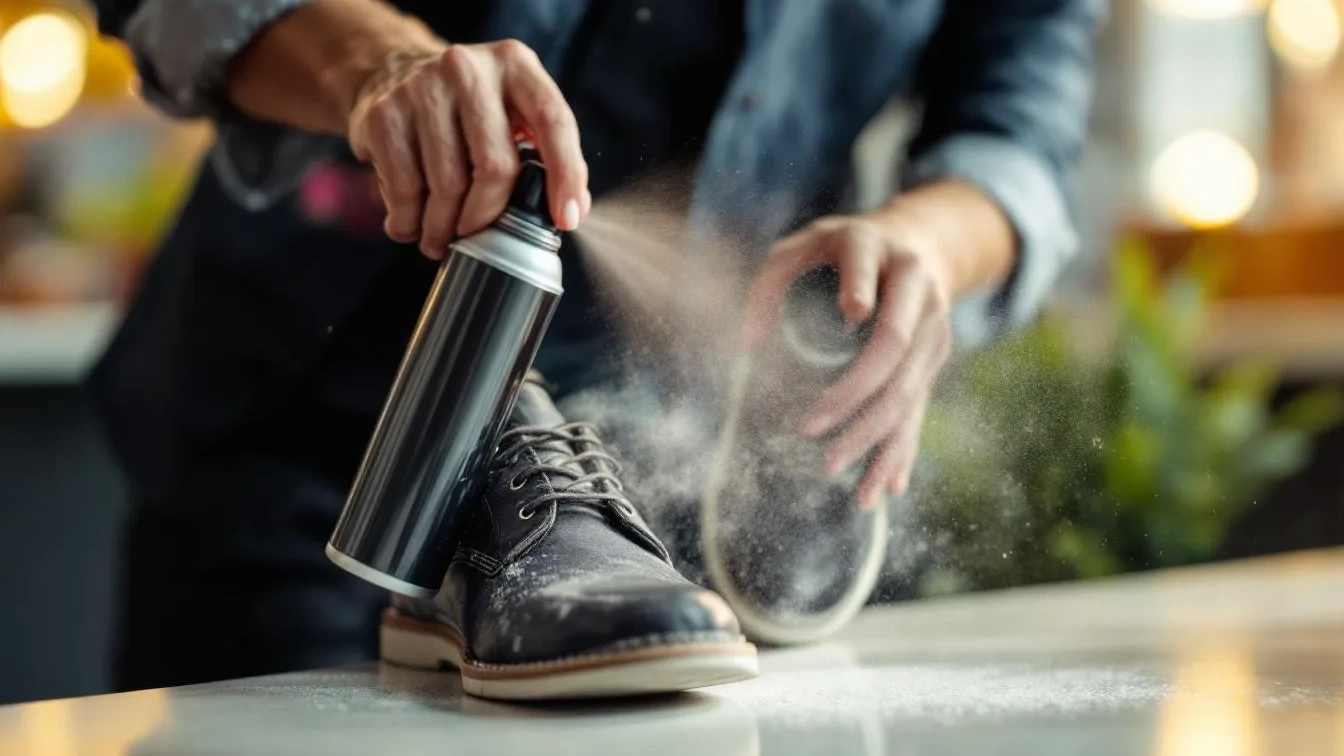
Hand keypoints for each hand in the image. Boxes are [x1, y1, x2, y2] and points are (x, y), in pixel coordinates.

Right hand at [346, 39, 589, 257]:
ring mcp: (422, 88)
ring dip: (445, 227)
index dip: (566, 176)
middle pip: (495, 165)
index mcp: (515, 65)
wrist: (391, 72)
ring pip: (447, 185)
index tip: (567, 220)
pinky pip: (404, 188)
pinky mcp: (384, 114)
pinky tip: (412, 223)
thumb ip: (544, 152)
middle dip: (488, 215)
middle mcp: (468, 69)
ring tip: (441, 237)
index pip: (553, 121)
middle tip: (477, 237)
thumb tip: (573, 211)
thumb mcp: (512, 110)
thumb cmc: (467, 108)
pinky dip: (410, 221)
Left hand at [741, 211, 954, 510]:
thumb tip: (746, 345)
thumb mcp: (802, 244)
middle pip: (891, 351)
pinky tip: (890, 487)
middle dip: (853, 395)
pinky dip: (904, 452)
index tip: (852, 311)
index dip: (861, 290)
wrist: (921, 245)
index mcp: (879, 253)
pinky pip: (918, 412)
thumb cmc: (844, 248)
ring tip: (851, 486)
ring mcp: (933, 332)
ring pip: (909, 392)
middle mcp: (918, 293)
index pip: (871, 274)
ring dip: (878, 440)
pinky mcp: (934, 363)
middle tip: (810, 429)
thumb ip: (769, 282)